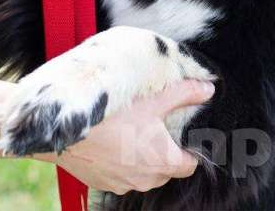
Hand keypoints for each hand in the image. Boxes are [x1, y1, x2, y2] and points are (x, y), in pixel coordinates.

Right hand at [45, 80, 214, 194]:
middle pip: (168, 170)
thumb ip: (184, 93)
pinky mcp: (104, 185)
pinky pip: (122, 177)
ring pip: (145, 175)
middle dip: (165, 153)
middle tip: (156, 129)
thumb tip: (209, 88)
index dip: (190, 150)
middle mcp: (147, 180)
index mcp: (164, 162)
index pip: (191, 165)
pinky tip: (114, 144)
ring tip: (134, 135)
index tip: (183, 135)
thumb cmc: (113, 117)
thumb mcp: (153, 101)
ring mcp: (124, 185)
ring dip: (143, 160)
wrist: (65, 133)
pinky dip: (122, 164)